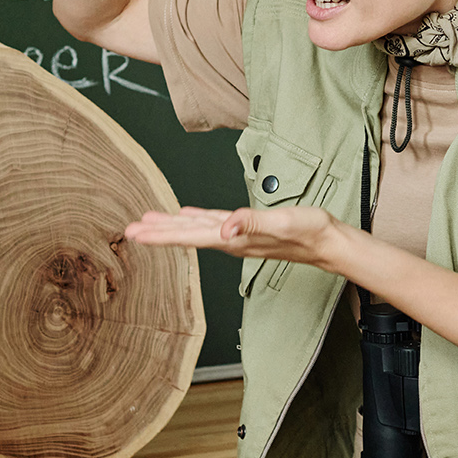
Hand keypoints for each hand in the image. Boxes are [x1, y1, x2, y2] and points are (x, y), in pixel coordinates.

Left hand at [124, 206, 344, 267]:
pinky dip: (196, 218)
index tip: (136, 235)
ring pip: (196, 229)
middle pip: (186, 235)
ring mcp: (238, 235)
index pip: (189, 236)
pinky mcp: (246, 228)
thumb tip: (225, 228)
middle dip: (157, 232)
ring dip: (171, 225)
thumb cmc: (310, 233)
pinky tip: (188, 214)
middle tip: (128, 231)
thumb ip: (253, 223)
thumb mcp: (282, 222)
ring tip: (148, 222)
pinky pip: (213, 222)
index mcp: (235, 239)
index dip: (161, 235)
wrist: (329, 243)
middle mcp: (231, 240)